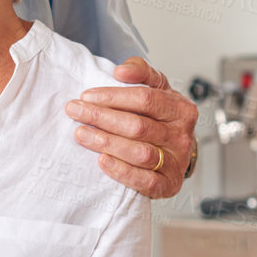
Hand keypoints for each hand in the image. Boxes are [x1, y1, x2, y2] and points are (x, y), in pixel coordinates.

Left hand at [67, 57, 197, 198]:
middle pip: (139, 126)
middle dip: (102, 118)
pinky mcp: (168, 185)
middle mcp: (181, 136)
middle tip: (75, 111)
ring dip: (107, 143)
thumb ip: (141, 72)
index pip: (146, 99)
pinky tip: (102, 161)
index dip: (113, 97)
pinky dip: (122, 172)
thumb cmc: (160, 118)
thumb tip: (122, 71)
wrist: (175, 153)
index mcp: (181, 109)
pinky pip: (146, 181)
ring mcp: (176, 162)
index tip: (87, 95)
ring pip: (141, 153)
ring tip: (81, 134)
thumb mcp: (156, 89)